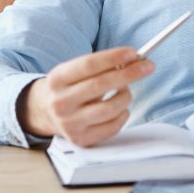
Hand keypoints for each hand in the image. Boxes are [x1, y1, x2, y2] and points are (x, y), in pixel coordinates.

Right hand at [19, 48, 153, 146]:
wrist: (46, 112)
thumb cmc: (69, 86)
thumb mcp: (74, 71)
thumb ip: (100, 66)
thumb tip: (134, 60)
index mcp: (57, 79)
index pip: (88, 65)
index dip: (113, 57)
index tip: (134, 53)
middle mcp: (61, 102)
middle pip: (101, 85)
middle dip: (129, 73)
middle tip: (147, 66)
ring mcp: (70, 123)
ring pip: (110, 108)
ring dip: (126, 96)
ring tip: (125, 90)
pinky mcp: (81, 139)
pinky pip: (113, 126)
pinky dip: (123, 114)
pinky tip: (121, 108)